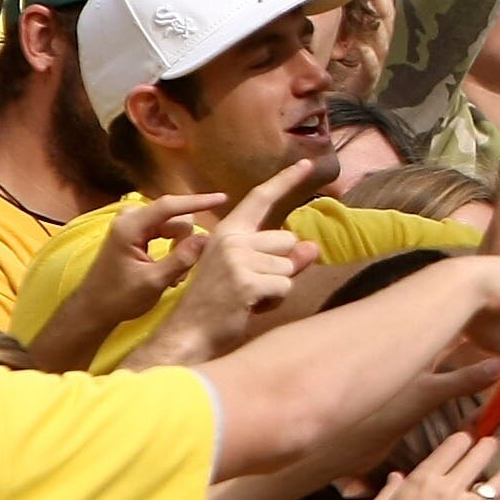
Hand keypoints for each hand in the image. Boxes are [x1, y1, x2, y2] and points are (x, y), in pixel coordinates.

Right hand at [139, 157, 323, 362]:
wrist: (187, 335)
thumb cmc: (217, 305)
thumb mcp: (248, 275)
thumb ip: (282, 259)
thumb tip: (312, 247)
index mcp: (227, 233)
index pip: (260, 199)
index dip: (285, 181)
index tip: (307, 164)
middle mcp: (231, 239)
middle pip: (287, 241)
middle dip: (279, 268)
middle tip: (249, 287)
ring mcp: (237, 259)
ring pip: (288, 267)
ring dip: (276, 288)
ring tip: (246, 298)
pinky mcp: (246, 281)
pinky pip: (284, 287)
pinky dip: (273, 301)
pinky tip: (248, 308)